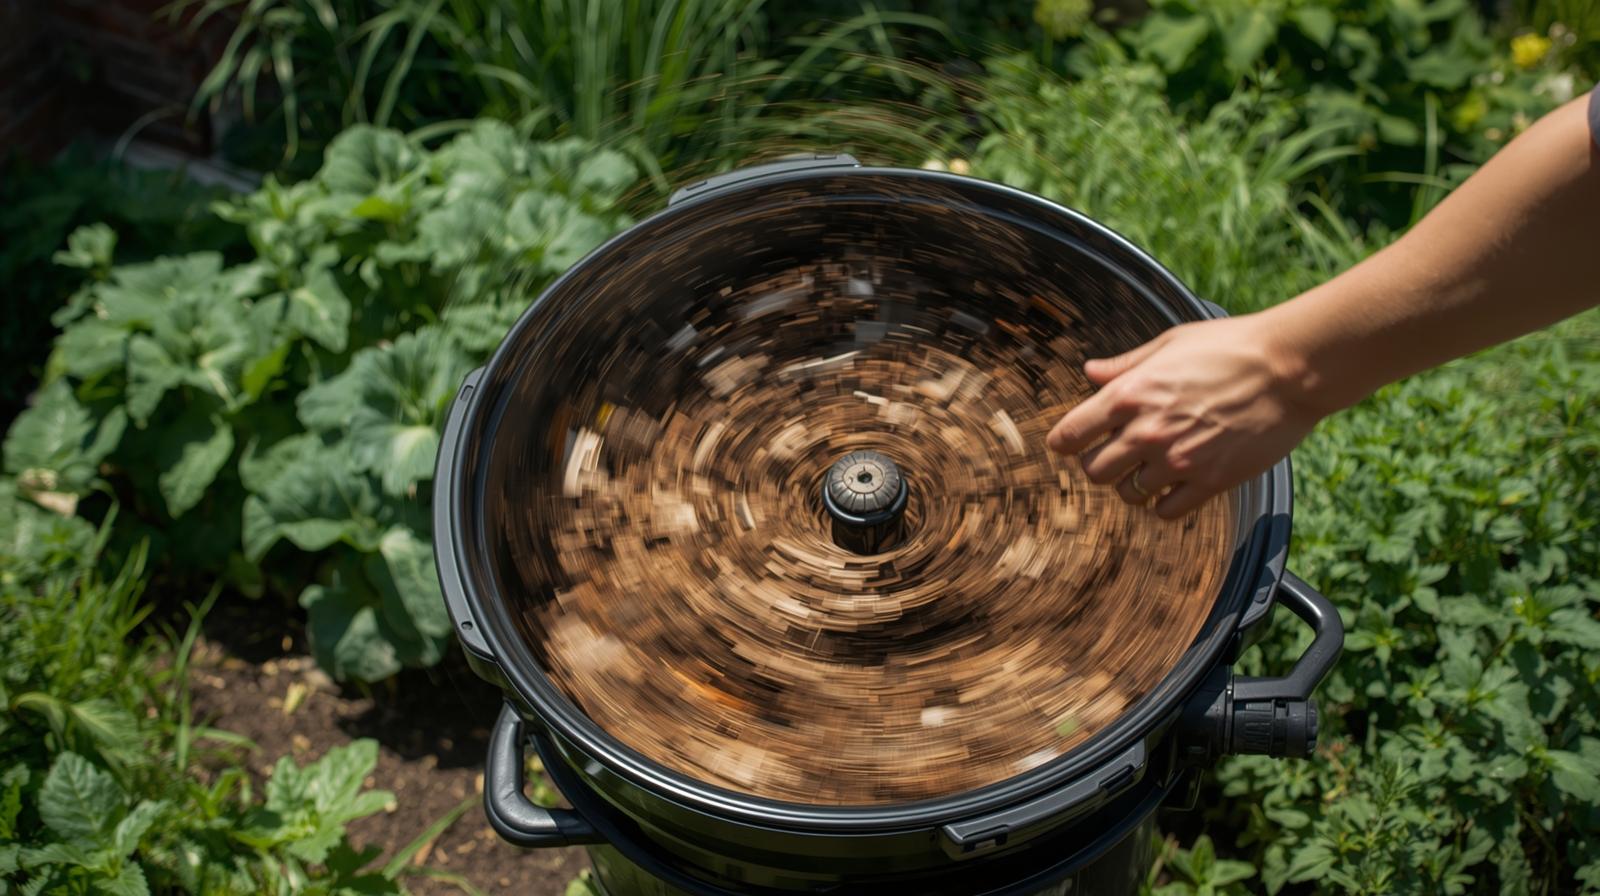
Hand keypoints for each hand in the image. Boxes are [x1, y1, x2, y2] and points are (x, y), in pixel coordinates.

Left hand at [1045, 314, 1323, 518]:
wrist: (1289, 368)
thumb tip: (1090, 372)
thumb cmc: (1230, 347)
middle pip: (1094, 472)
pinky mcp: (1210, 481)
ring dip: (1135, 483)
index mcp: (1129, 394)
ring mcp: (1178, 460)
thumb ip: (1125, 365)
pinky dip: (1164, 502)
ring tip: (1154, 465)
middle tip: (1120, 453)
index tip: (1075, 442)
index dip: (1067, 441)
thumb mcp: (1170, 344)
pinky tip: (1176, 483)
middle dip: (1102, 463)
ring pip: (1128, 494)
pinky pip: (1165, 511)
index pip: (1069, 436)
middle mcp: (1147, 432)